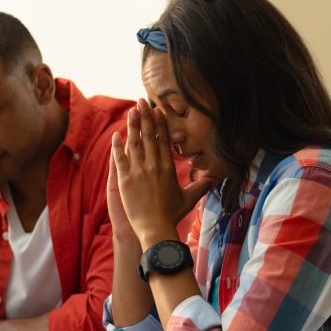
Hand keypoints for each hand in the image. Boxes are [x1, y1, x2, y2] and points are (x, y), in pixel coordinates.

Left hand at [112, 100, 212, 244]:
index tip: (157, 111)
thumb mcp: (188, 199)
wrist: (155, 228)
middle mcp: (154, 166)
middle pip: (149, 136)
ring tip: (131, 111)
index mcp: (168, 168)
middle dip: (145, 117)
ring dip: (133, 125)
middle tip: (142, 101)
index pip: (163, 140)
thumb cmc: (171, 215)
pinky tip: (115, 135)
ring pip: (135, 143)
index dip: (160, 124)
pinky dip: (117, 146)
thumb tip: (215, 179)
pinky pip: (120, 158)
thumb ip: (200, 186)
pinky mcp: (125, 180)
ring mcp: (139, 172)